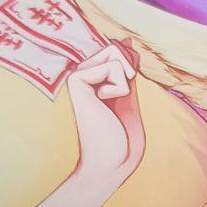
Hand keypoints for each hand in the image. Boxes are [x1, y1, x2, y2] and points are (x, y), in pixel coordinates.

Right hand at [67, 39, 144, 179]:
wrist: (110, 164)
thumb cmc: (121, 140)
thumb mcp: (129, 97)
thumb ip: (126, 70)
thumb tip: (126, 42)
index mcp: (91, 78)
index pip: (117, 49)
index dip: (130, 65)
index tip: (120, 96)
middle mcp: (80, 73)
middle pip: (118, 47)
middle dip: (129, 72)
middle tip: (118, 101)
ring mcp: (76, 75)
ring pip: (116, 53)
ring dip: (125, 82)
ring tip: (109, 104)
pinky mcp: (76, 80)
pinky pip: (114, 66)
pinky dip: (119, 88)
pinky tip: (103, 106)